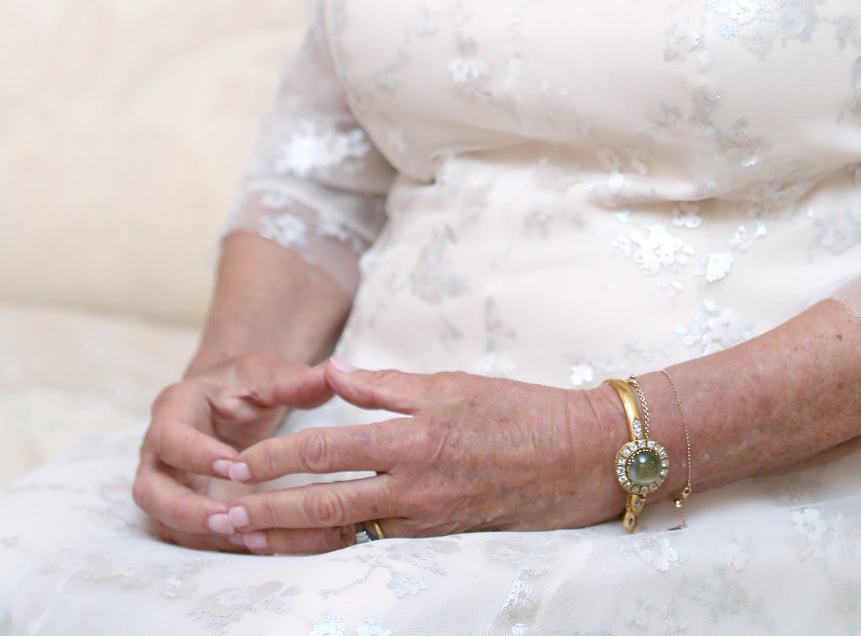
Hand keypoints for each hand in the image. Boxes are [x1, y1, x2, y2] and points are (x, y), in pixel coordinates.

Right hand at [133, 353, 331, 551]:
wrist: (229, 400)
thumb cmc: (245, 385)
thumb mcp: (268, 375)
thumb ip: (295, 379)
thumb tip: (333, 373)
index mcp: (174, 409)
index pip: (169, 437)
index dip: (196, 455)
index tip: (234, 466)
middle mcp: (158, 451)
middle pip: (149, 490)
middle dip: (184, 509)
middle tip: (229, 516)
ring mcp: (165, 483)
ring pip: (162, 519)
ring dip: (197, 532)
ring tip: (242, 536)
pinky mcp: (179, 507)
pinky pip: (183, 534)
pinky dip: (210, 542)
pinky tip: (248, 543)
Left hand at [217, 359, 624, 552]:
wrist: (577, 457)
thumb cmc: (518, 409)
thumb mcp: (451, 382)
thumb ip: (387, 385)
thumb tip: (332, 374)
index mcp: (413, 437)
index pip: (327, 450)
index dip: (277, 459)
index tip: (237, 462)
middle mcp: (412, 485)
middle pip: (323, 503)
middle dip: (266, 511)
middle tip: (219, 513)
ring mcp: (423, 519)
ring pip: (341, 535)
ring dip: (288, 538)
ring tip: (244, 539)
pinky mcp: (435, 537)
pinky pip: (372, 545)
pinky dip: (331, 547)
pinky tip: (303, 549)